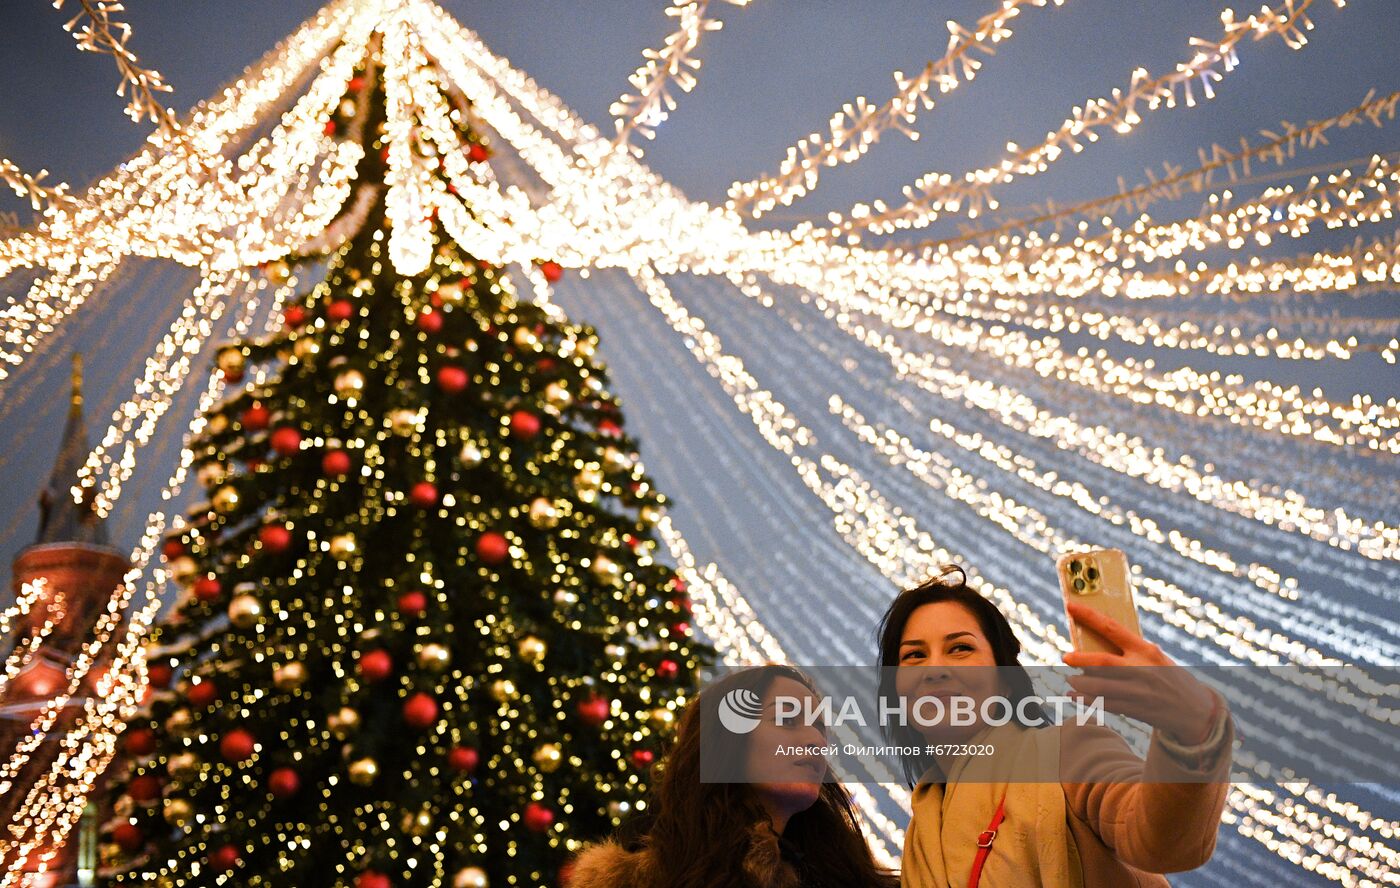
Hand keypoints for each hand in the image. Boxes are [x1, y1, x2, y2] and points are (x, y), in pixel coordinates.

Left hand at [1061, 602, 1217, 744]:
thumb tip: (1099, 642)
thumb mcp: (1157, 658)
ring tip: (1071, 680)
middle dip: (1081, 659)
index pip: (1113, 628)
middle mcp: (1141, 669)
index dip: (1089, 616)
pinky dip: (1085, 700)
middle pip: (1103, 662)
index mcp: (1146, 650)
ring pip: (1100, 686)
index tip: (1070, 607)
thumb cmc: (1172, 678)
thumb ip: (1133, 651)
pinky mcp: (1136, 709)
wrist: (1197, 711)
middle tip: (1066, 657)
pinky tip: (1073, 696)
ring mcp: (1138, 691)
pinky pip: (1104, 704)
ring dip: (1080, 684)